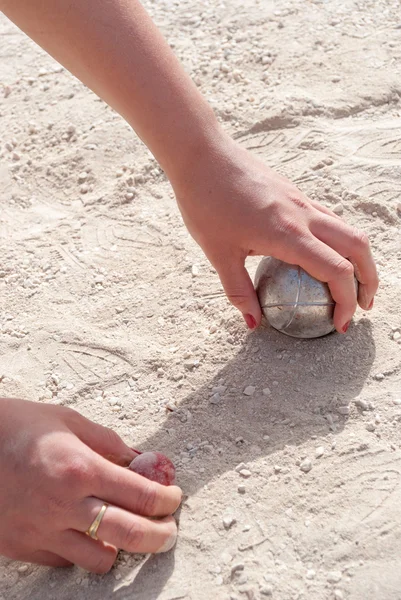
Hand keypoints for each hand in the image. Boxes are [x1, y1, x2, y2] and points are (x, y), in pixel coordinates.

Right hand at [0, 399, 181, 571]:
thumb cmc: (18, 426)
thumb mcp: (67, 421)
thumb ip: (107, 442)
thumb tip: (139, 458)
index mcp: (80, 468)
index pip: (140, 494)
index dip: (166, 500)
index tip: (174, 498)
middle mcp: (64, 505)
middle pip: (130, 534)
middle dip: (160, 536)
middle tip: (169, 531)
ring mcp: (42, 531)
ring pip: (100, 560)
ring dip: (121, 548)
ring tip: (125, 532)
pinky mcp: (23, 547)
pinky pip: (66, 562)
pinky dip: (83, 551)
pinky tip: (85, 532)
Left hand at [173, 134, 377, 333]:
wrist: (202, 154)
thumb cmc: (205, 202)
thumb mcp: (218, 254)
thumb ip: (239, 291)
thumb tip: (252, 322)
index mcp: (288, 234)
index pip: (336, 271)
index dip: (346, 302)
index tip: (340, 324)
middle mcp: (303, 215)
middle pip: (357, 247)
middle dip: (368, 280)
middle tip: (363, 305)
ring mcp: (302, 201)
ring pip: (347, 230)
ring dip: (358, 259)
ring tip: (351, 283)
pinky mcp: (295, 193)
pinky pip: (329, 218)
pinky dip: (339, 241)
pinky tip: (324, 253)